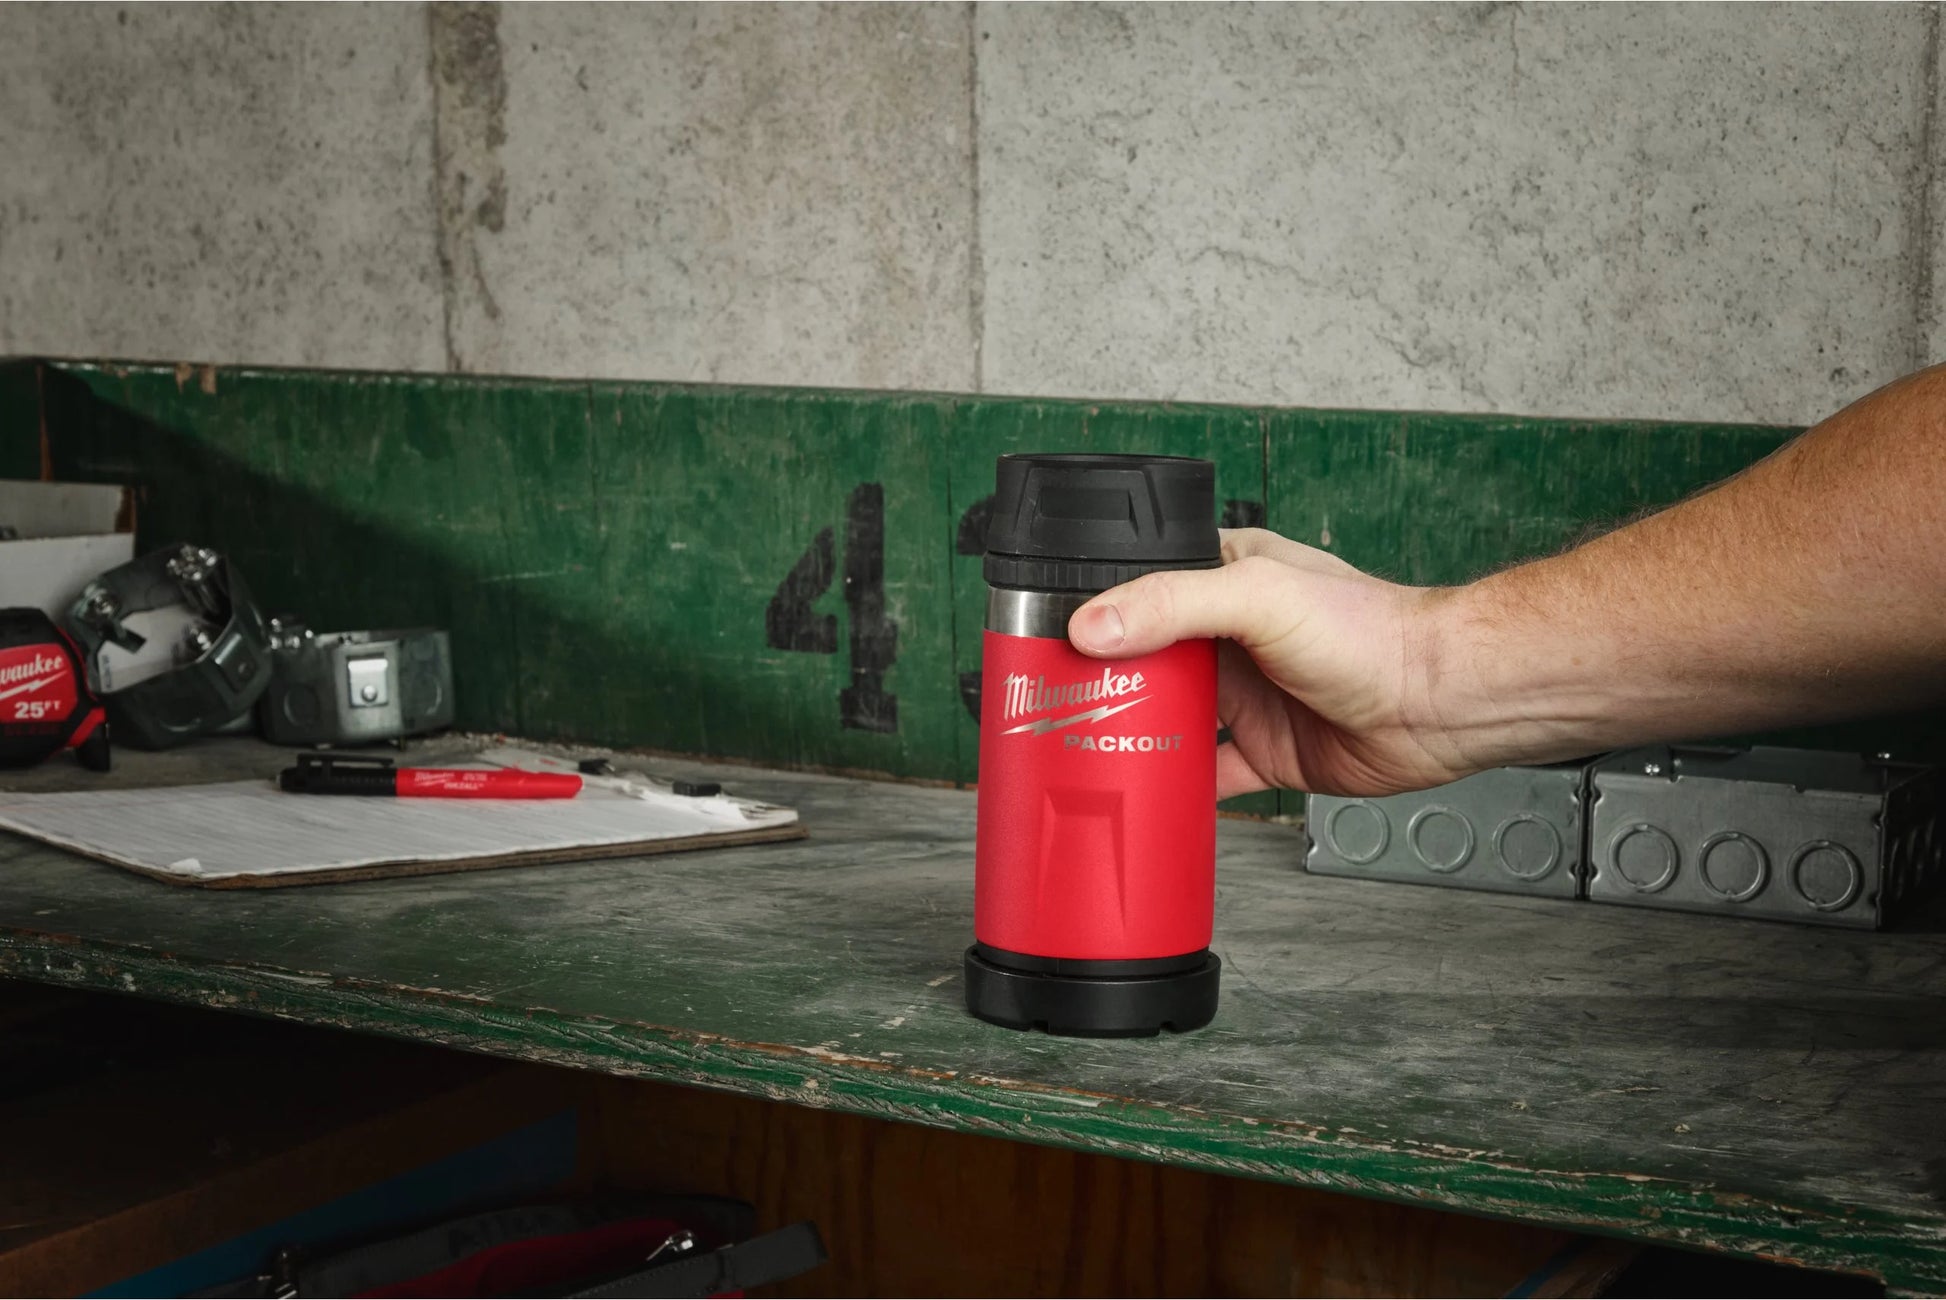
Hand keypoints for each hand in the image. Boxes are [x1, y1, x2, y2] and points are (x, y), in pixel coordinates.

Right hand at [1065, 528, 1470, 796]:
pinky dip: (1178, 787)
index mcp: (1228, 577)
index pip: (1143, 585)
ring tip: (1082, 747)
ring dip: (1135, 732)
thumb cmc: (1369, 631)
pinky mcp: (1266, 750)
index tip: (1052, 635)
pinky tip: (1147, 794)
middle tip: (1055, 701)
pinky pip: (1208, 773)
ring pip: (1171, 716)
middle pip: (1148, 657)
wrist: (1437, 702)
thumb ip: (1171, 605)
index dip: (1099, 607)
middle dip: (1106, 679)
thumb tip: (1093, 625)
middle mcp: (1232, 635)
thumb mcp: (1257, 597)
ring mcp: (1248, 695)